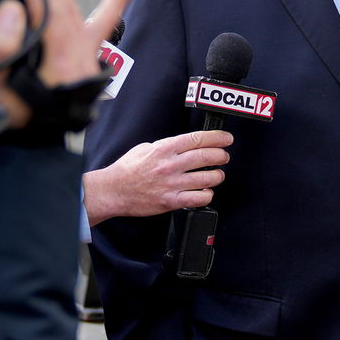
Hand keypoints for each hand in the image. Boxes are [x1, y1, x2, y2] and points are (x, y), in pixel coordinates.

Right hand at [0, 0, 139, 127]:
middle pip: (63, 5)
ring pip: (77, 9)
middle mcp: (78, 60)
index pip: (47, 12)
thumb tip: (13, 10)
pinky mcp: (85, 58)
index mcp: (57, 66)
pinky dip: (117, 1)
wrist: (23, 148)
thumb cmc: (4, 119)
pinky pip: (104, 26)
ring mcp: (85, 58)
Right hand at [82, 130, 233, 225]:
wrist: (113, 191)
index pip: (197, 139)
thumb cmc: (126, 170)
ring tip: (217, 174)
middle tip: (224, 156)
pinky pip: (198, 198)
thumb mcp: (145, 148)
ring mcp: (172, 184)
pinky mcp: (171, 201)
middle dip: (221, 155)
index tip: (226, 138)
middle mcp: (170, 165)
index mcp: (164, 149)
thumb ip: (165, 147)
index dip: (217, 137)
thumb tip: (183, 146)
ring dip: (217, 175)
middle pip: (207, 156)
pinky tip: (205, 191)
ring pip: (207, 178)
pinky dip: (207, 194)